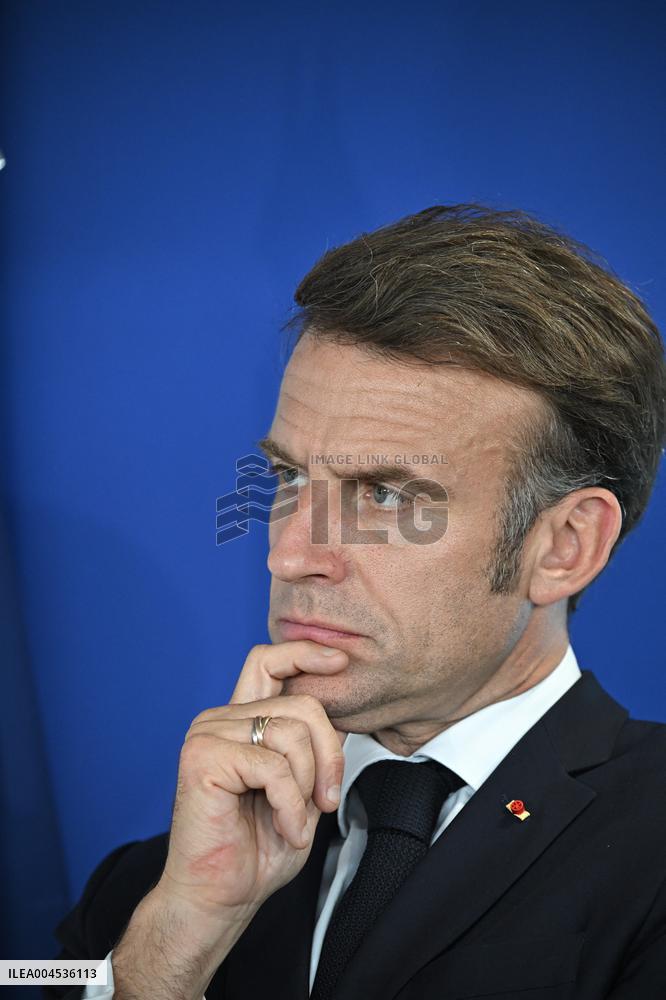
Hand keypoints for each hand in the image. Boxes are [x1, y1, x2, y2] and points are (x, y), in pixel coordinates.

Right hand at [156, 640, 349, 920]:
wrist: (217, 898)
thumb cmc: (255, 850)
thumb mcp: (302, 790)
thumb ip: (314, 749)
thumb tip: (345, 716)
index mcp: (240, 722)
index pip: (268, 661)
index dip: (305, 653)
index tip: (340, 660)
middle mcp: (221, 719)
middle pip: (302, 703)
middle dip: (329, 753)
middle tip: (326, 799)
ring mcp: (208, 734)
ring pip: (292, 734)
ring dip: (306, 787)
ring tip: (296, 821)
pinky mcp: (203, 758)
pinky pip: (273, 767)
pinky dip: (290, 805)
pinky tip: (285, 829)